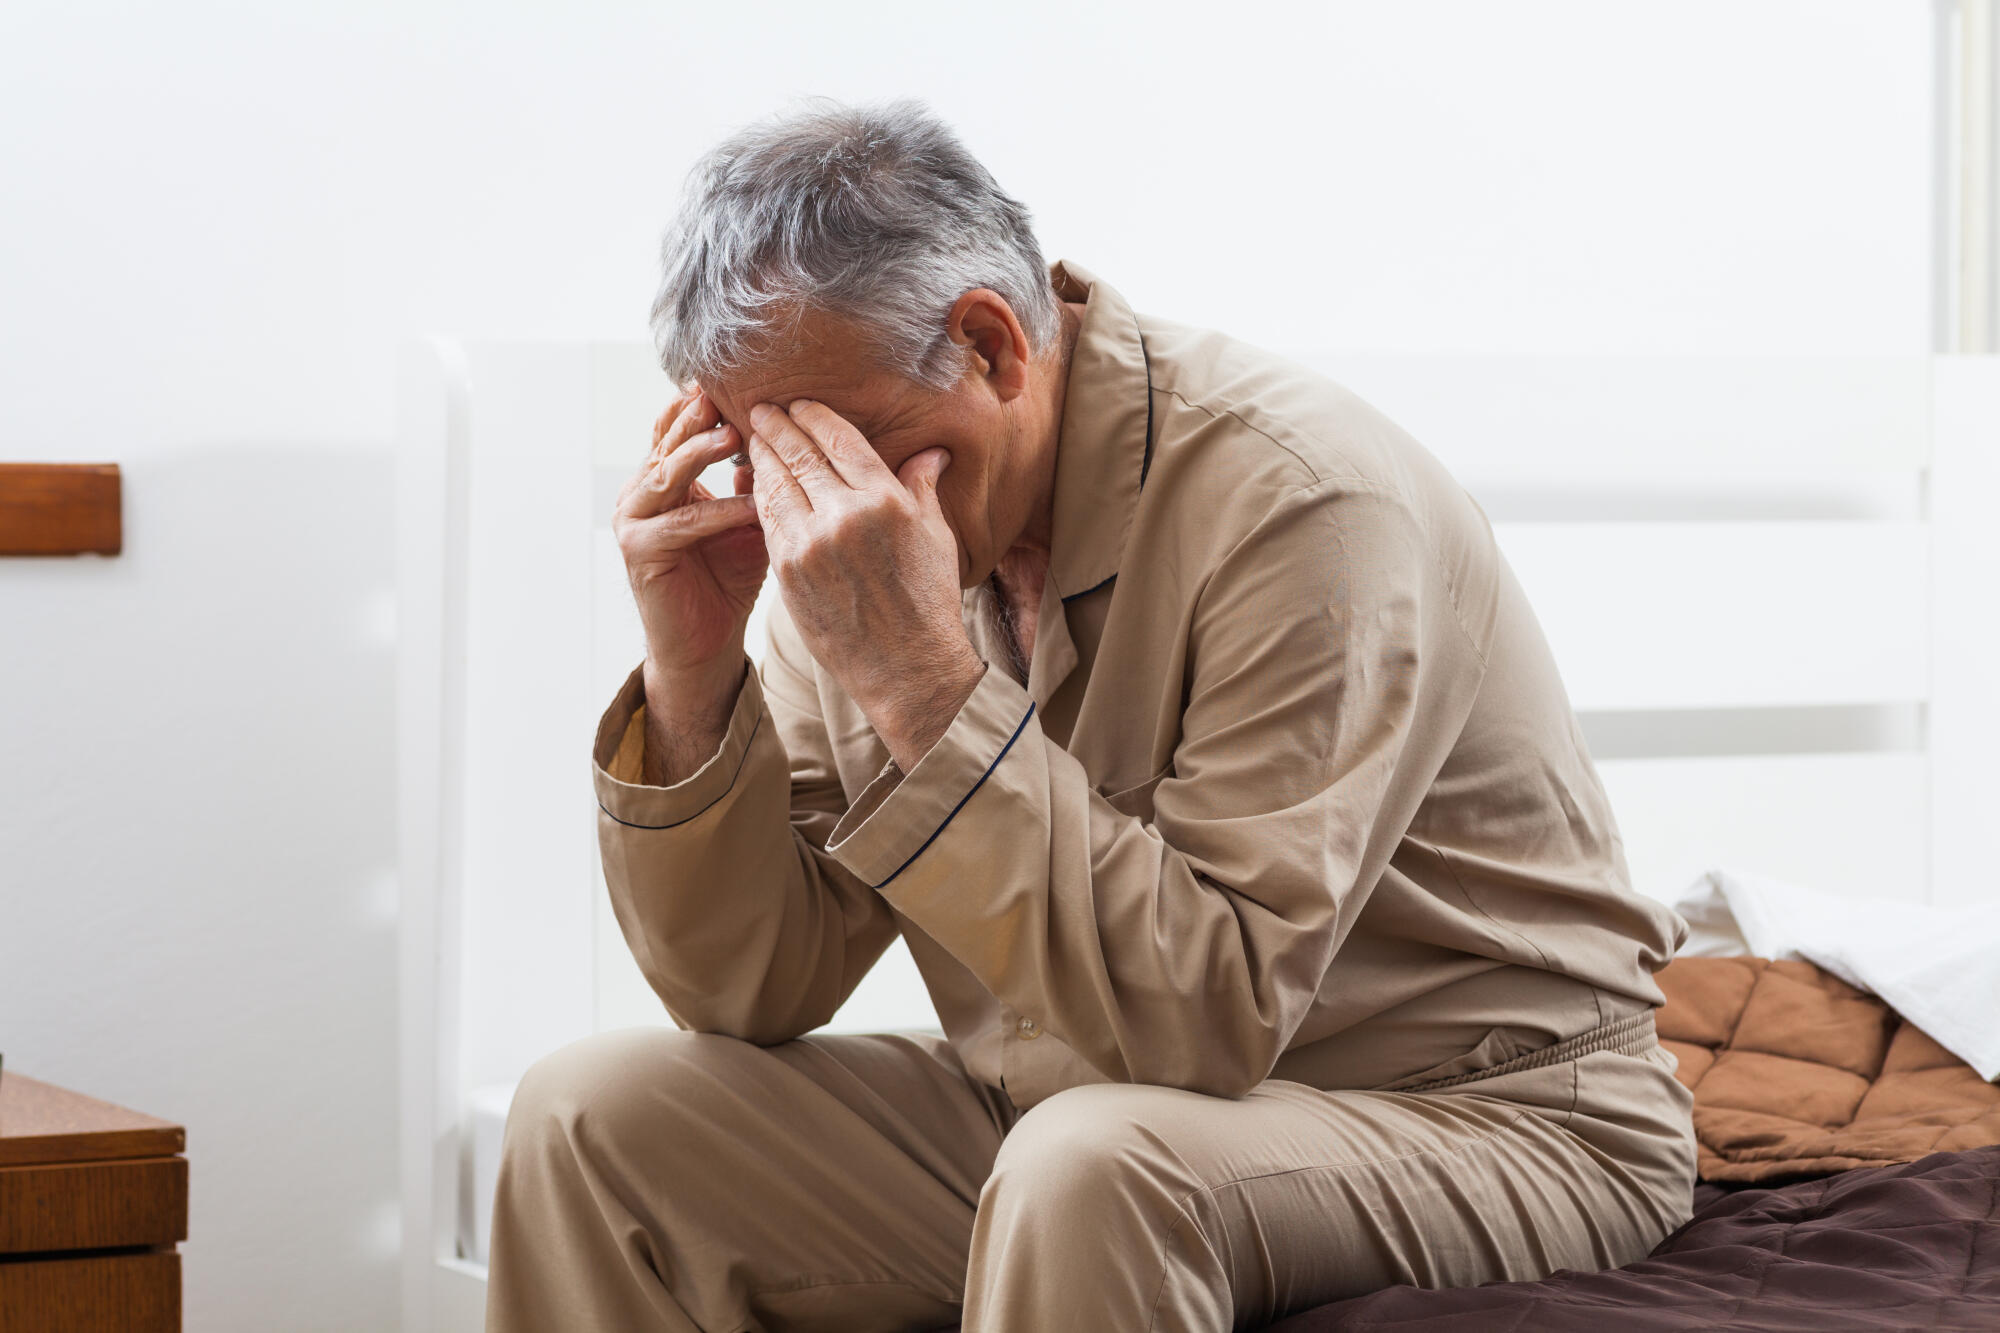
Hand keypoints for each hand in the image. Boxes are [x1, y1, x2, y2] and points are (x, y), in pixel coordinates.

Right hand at [613, 387, 765, 679]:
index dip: (700, 405)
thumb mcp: (746, 519)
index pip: (676, 429)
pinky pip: (682, 524)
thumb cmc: (729, 578)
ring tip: (736, 437)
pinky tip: (749, 507)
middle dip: (699, 418)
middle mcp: (640, 493)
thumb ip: (754, 482)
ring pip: (667, 474)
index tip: (736, 382)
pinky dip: (717, 513)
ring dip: (701, 453)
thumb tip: (778, 441)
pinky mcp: (640, 552)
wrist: (705, 642)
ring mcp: (633, 521)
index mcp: (661, 478)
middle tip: (730, 396)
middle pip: (667, 442)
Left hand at [745, 399, 985, 769]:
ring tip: (752, 439)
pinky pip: (766, 519)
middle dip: (776, 426)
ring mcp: (811, 544)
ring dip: (761, 456)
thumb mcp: (935, 537)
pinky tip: (754, 482)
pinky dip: (758, 494)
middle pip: (800, 454)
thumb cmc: (927, 602)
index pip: (839, 439)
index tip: (798, 403)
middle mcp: (845, 515)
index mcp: (885, 500)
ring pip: (776, 483)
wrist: (908, 669)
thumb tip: (932, 451)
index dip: (813, 416)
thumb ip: (922, 486)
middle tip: (760, 408)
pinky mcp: (788, 571)